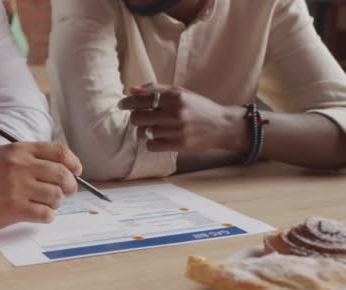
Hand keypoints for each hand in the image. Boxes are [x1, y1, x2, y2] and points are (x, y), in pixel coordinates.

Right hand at [0, 142, 82, 230]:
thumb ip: (32, 158)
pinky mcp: (15, 208)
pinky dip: (48, 216)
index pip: (58, 152)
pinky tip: (40, 214)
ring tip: (46, 203)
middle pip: (62, 174)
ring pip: (56, 196)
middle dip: (70, 185)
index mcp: (20, 150)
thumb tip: (63, 169)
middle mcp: (21, 166)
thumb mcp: (6, 154)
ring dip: (56, 202)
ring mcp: (18, 188)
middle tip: (67, 191)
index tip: (77, 171)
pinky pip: (45, 213)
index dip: (73, 162)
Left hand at [121, 84, 246, 151]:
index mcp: (175, 96)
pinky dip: (150, 142)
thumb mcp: (181, 92)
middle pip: (138, 117)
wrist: (222, 125)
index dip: (128, 102)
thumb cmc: (198, 107)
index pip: (142, 99)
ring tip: (151, 128)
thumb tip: (132, 89)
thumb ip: (156, 89)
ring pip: (143, 132)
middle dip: (135, 117)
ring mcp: (176, 129)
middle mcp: (175, 112)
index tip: (123, 104)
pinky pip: (151, 145)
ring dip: (143, 131)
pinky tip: (158, 138)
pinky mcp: (178, 145)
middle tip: (139, 118)